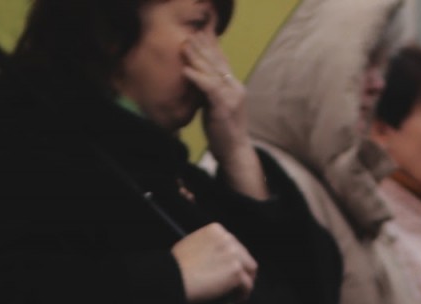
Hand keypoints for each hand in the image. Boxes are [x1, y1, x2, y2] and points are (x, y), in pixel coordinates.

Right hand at [172, 223, 256, 303]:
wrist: (173, 277)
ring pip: (250, 270)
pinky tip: (235, 301)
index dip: (234, 260)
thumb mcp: (191, 244)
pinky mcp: (236, 272)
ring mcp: (234, 255)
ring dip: (245, 282)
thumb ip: (208, 247)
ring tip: (236, 294)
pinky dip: (243, 294)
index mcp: (216, 230)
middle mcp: (228, 239)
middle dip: (242, 271)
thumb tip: (217, 262)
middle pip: (245, 256)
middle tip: (236, 286)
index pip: (234, 245)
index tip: (229, 271)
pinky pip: (247, 285)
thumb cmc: (176, 266)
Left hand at [182, 34, 266, 198]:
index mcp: (234, 87)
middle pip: (218, 62)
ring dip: (197, 58)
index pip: (223, 62)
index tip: (199, 34)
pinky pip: (210, 88)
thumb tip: (196, 79)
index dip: (211, 47)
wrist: (235, 152)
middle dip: (204, 47)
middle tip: (190, 34)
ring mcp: (232, 96)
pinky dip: (197, 78)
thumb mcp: (215, 107)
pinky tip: (186, 71)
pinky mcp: (225, 107)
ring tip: (185, 46)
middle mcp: (235, 88)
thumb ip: (209, 92)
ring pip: (213, 72)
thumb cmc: (224, 133)